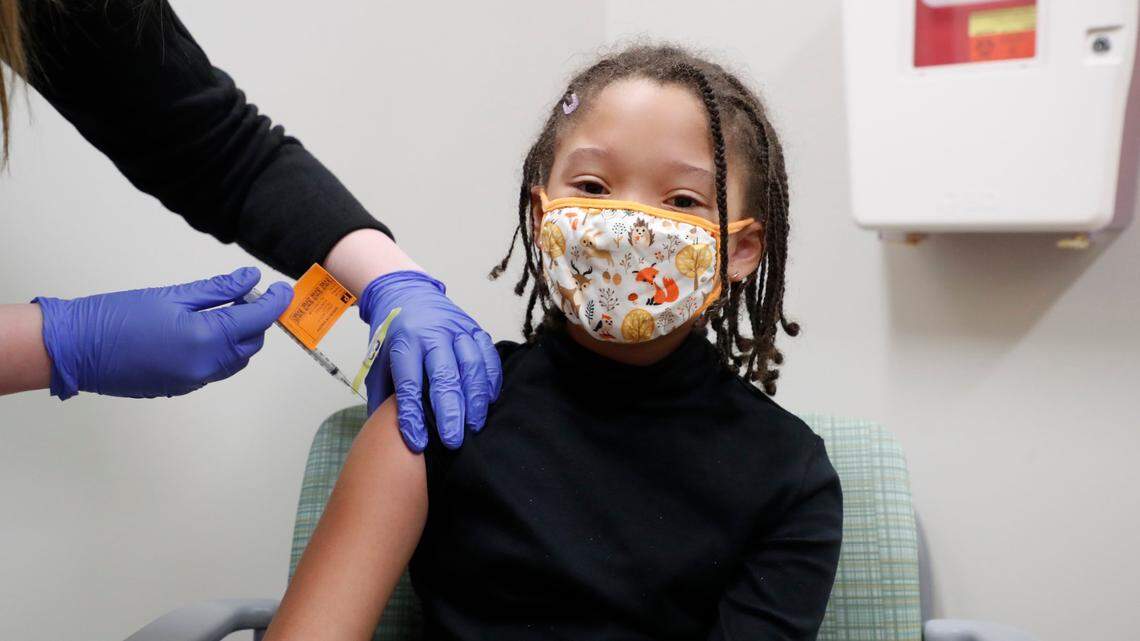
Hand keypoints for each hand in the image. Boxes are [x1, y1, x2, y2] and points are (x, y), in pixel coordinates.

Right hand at [35, 267, 291, 398]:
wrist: (77, 348)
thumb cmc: (118, 316)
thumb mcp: (173, 295)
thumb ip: (219, 290)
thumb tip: (250, 279)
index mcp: (207, 339)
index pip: (258, 320)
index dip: (275, 303)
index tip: (284, 289)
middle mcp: (206, 365)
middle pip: (252, 343)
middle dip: (257, 320)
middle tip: (247, 296)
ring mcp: (194, 380)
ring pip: (236, 360)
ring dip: (240, 337)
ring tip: (225, 312)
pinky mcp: (181, 387)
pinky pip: (216, 369)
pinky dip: (221, 351)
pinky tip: (205, 332)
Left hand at [359, 271, 501, 451]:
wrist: (408, 293)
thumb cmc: (393, 334)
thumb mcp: (377, 360)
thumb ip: (381, 394)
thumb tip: (383, 435)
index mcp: (404, 341)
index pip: (409, 383)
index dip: (413, 415)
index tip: (418, 442)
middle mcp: (432, 333)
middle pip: (445, 375)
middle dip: (450, 411)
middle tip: (453, 441)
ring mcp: (457, 329)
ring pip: (472, 366)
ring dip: (475, 400)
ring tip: (474, 426)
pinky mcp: (475, 328)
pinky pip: (488, 355)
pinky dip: (491, 380)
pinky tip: (488, 402)